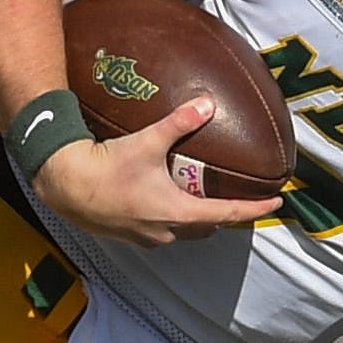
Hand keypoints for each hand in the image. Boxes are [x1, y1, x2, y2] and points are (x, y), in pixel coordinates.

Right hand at [28, 95, 281, 245]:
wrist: (66, 186)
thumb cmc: (108, 167)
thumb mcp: (148, 141)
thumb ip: (179, 122)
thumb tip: (207, 103)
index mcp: (179, 213)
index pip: (229, 214)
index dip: (255, 209)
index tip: (276, 203)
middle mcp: (167, 232)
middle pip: (208, 228)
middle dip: (223, 215)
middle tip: (235, 198)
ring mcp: (147, 238)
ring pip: (183, 233)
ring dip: (195, 219)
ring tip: (199, 198)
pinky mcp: (130, 237)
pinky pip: (161, 232)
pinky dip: (170, 219)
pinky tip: (162, 202)